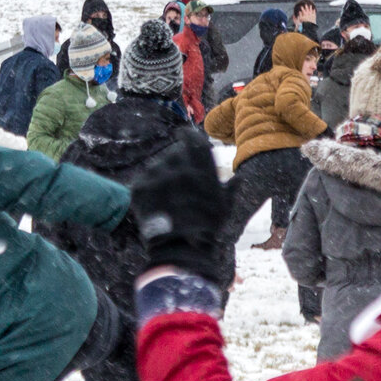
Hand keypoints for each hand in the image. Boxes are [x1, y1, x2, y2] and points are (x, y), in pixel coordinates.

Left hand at [128, 129, 231, 286]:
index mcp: (199, 164)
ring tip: (167, 198)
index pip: (191, 138)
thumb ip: (230, 188)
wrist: (181, 246)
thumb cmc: (208, 225)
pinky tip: (156, 203)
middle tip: (178, 183)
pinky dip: (148, 190)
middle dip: (175, 163)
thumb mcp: (225, 205)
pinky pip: (144, 181)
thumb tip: (239, 178)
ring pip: (157, 167)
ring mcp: (156, 174)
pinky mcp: (140, 186)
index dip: (187, 135)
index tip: (182, 134)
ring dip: (161, 177)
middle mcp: (178, 164)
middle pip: (174, 154)